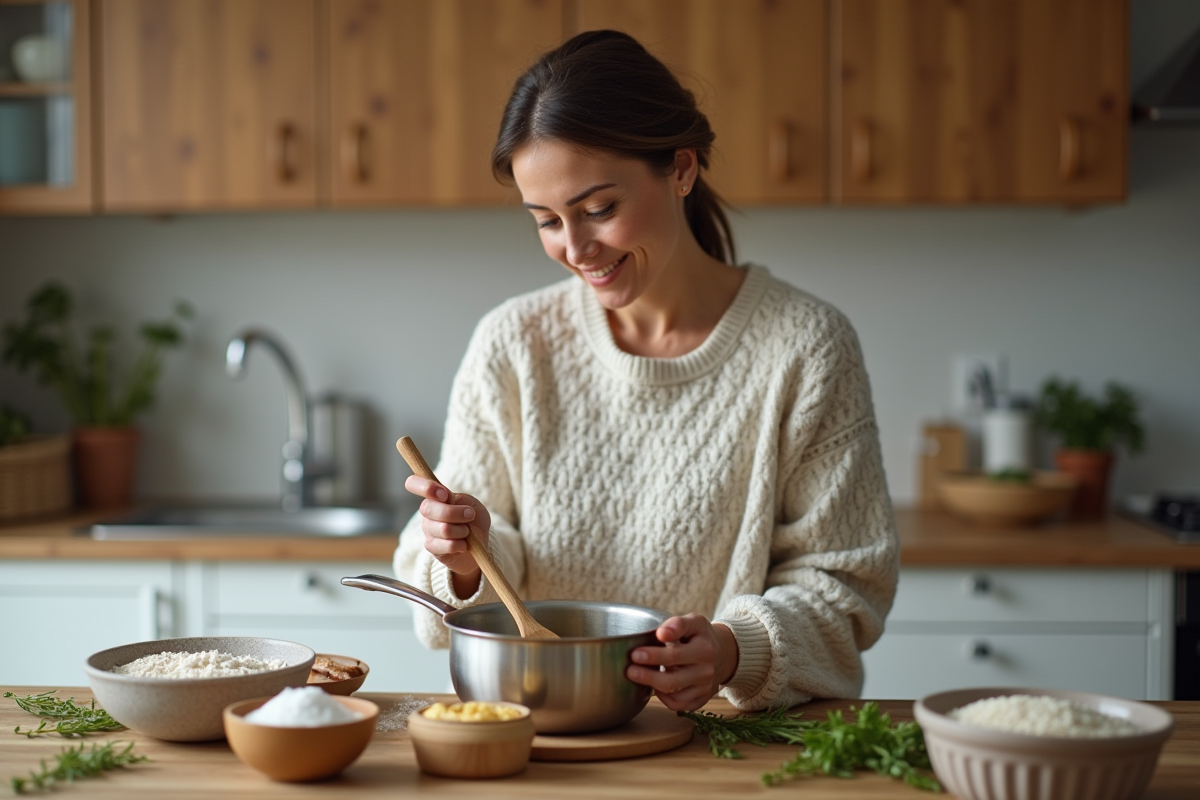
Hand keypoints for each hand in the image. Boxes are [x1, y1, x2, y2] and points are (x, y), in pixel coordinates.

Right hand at [404, 475, 491, 597]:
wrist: (479, 545)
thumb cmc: (475, 522)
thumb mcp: (474, 505)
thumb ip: (461, 500)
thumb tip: (448, 501)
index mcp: (436, 496)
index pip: (415, 483)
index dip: (425, 486)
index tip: (444, 495)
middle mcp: (428, 511)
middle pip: (428, 508)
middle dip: (454, 513)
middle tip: (470, 515)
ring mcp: (428, 529)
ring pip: (442, 528)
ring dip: (462, 531)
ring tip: (467, 533)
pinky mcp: (431, 547)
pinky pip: (445, 545)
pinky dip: (460, 545)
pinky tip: (463, 545)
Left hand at [626, 615, 738, 711]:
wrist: (721, 653)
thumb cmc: (700, 635)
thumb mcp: (693, 621)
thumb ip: (677, 624)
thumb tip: (661, 633)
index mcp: (704, 650)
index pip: (674, 656)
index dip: (652, 656)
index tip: (635, 654)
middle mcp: (706, 672)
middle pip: (672, 681)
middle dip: (647, 677)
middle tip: (629, 670)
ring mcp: (704, 689)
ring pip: (673, 696)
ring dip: (652, 687)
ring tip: (639, 675)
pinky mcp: (700, 700)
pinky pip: (678, 705)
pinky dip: (663, 698)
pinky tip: (656, 686)